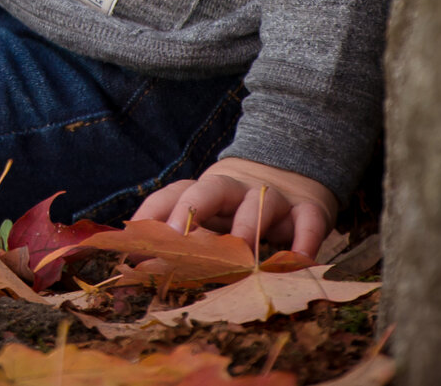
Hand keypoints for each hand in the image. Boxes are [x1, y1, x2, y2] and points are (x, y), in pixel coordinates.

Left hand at [133, 157, 336, 260]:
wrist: (291, 177)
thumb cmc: (237, 210)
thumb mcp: (210, 219)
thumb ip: (178, 237)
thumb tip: (132, 263)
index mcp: (206, 191)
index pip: (174, 193)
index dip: (155, 212)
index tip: (136, 238)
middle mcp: (236, 189)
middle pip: (211, 187)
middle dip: (194, 207)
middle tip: (181, 238)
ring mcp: (272, 197)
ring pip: (260, 201)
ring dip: (249, 225)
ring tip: (243, 254)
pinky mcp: (307, 209)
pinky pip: (307, 220)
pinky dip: (305, 240)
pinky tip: (301, 261)